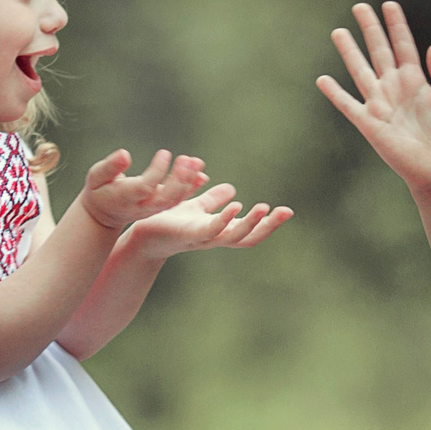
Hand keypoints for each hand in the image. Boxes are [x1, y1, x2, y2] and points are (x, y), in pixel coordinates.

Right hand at [78, 148, 205, 230]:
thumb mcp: (96, 177)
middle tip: (187, 159)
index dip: (157, 171)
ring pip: (175, 200)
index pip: (145, 187)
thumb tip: (125, 154)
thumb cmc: (99, 190)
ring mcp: (153, 208)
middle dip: (180, 180)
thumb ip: (109, 167)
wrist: (104, 214)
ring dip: (188, 182)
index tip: (165, 152)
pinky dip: (191, 188)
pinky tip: (201, 173)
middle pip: (165, 198)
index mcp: (125, 197)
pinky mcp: (160, 206)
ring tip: (196, 161)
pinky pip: (178, 199)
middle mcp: (142, 206)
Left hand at [123, 183, 293, 261]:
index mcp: (220, 231)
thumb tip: (233, 189)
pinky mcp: (189, 235)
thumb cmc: (168, 222)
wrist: (142, 233)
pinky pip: (211, 230)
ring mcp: (203, 240)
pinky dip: (225, 219)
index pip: (250, 230)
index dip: (269, 223)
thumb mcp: (195, 207)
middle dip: (268, 226)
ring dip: (251, 224)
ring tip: (265, 208)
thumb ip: (213, 200)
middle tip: (285, 212)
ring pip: (234, 237)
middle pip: (248, 238)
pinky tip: (236, 205)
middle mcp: (215, 239)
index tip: (288, 211)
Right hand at [317, 1, 430, 196]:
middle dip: (370, 28)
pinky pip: (348, 104)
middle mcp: (394, 87)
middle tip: (360, 6)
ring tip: (339, 32)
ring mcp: (380, 104)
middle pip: (379, 51)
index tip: (389, 5)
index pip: (403, 45)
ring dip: (349, 52)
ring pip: (360, 70)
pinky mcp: (369, 123)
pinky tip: (323, 80)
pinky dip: (335, 93)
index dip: (396, 25)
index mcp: (416, 80)